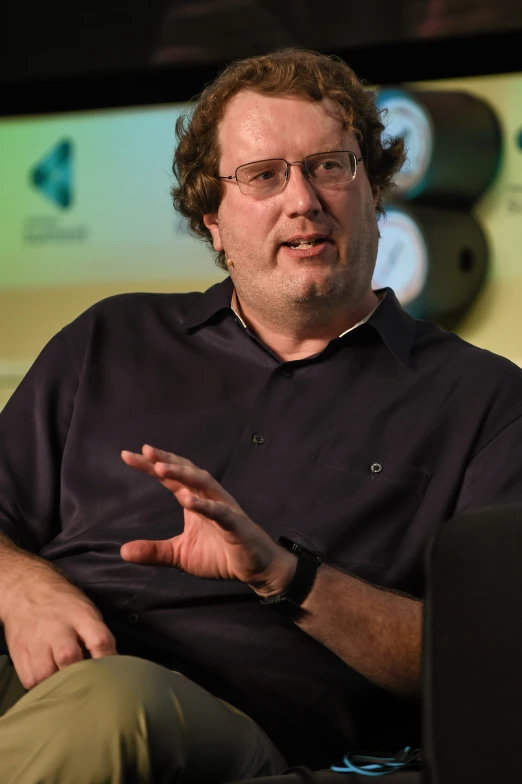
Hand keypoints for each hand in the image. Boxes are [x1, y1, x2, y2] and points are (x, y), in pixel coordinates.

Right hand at [3, 572, 116, 688]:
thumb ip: (97, 635)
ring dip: (57, 684)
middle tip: (86, 685)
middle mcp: (57, 628)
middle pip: (69, 658)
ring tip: (64, 685)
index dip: (109, 660)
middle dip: (79, 675)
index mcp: (80, 615)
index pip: (99, 640)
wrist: (27, 590)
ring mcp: (36, 641)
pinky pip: (30, 679)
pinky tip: (47, 680)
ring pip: (45, 674)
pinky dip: (39, 685)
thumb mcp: (86, 610)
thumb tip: (111, 665)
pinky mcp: (19, 652)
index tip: (113, 674)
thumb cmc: (64, 603)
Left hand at [120, 445, 295, 594]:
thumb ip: (154, 551)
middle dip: (166, 460)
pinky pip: (220, 512)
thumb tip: (123, 551)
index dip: (150, 466)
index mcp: (194, 500)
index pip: (170, 478)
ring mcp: (223, 509)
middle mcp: (209, 497)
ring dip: (183, 475)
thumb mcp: (181, 555)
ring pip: (203, 484)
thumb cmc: (220, 555)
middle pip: (186, 472)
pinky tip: (188, 500)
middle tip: (145, 452)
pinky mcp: (235, 525)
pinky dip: (204, 505)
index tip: (126, 455)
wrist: (255, 568)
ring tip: (161, 469)